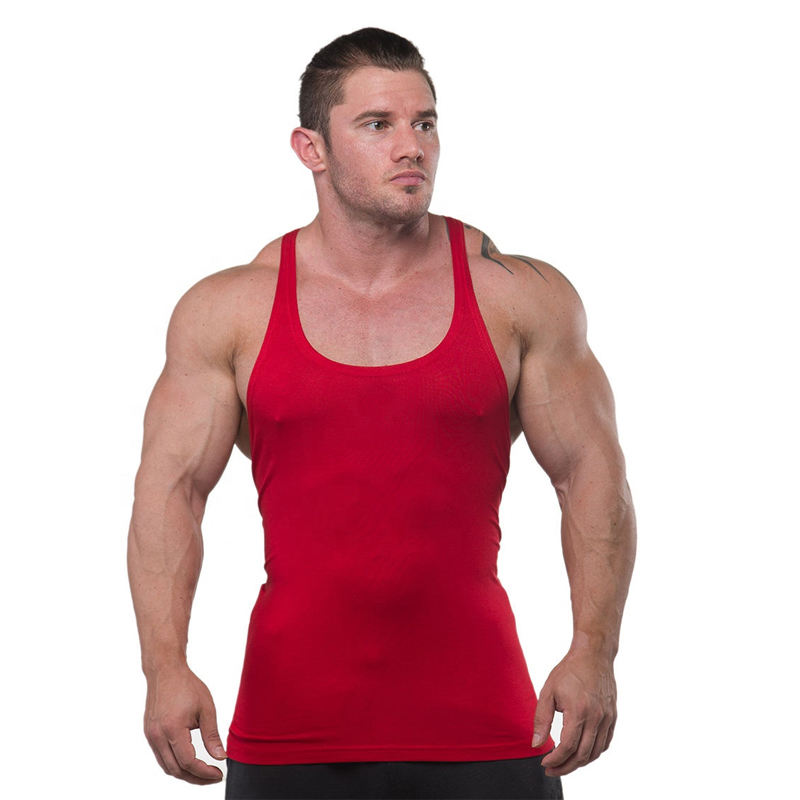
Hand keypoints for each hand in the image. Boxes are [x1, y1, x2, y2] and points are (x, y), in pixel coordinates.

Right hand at [143, 664, 226, 783]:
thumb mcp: (206, 708)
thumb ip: (212, 735)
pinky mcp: (149, 734)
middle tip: (213, 777)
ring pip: (166, 766)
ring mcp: (151, 736)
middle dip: (196, 778)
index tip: (218, 773)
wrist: (165, 671)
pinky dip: (175, 764)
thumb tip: (221, 757)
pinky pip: (161, 757)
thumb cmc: (187, 685)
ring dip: (185, 773)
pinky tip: (188, 762)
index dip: (204, 772)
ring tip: (203, 772)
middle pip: (176, 770)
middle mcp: (157, 736)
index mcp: (172, 729)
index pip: (188, 762)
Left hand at [532, 650, 616, 776]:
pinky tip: (581, 753)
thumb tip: (536, 744)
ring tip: (564, 764)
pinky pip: (605, 743)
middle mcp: (596, 718)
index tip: (544, 763)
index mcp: (578, 711)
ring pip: (595, 752)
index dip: (555, 760)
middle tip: (551, 770)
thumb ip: (541, 719)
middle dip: (565, 767)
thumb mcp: (548, 691)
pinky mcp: (613, 716)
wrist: (593, 655)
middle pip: (582, 755)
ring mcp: (607, 718)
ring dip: (579, 763)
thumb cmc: (568, 671)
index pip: (567, 747)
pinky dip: (593, 753)